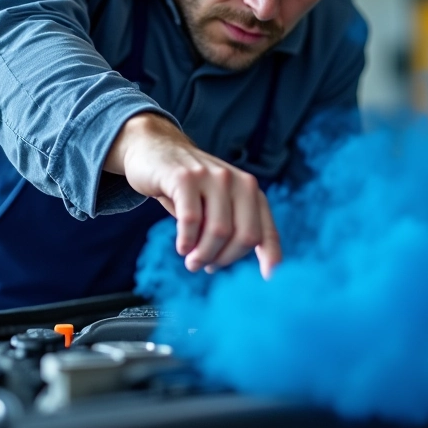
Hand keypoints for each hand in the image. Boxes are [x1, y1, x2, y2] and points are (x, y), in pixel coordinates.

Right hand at [104, 112, 281, 277]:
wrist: (156, 149)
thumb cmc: (190, 187)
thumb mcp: (218, 203)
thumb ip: (233, 226)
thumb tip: (246, 265)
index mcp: (251, 192)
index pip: (266, 230)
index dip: (271, 256)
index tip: (270, 278)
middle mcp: (238, 181)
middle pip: (244, 236)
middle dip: (224, 259)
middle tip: (205, 266)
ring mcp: (213, 177)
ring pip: (219, 231)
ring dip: (203, 254)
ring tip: (191, 259)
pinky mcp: (185, 178)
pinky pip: (191, 220)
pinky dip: (186, 240)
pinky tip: (181, 246)